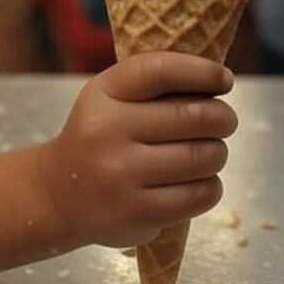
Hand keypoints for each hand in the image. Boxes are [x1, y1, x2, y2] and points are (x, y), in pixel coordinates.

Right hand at [39, 53, 237, 248]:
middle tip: (224, 122)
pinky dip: (211, 187)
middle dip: (223, 118)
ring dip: (218, 154)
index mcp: (104, 94)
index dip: (203, 72)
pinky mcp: (137, 212)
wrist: (59, 194)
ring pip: (205, 157)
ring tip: (209, 154)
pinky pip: (200, 194)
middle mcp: (107, 131)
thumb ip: (155, 87)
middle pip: (196, 116)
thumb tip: (219, 81)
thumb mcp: (110, 100)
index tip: (224, 80)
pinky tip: (200, 182)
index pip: (162, 71)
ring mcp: (121, 175)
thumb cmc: (100, 138)